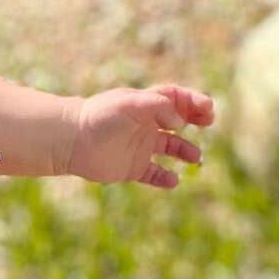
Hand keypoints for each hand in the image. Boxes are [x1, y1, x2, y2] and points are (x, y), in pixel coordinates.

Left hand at [66, 84, 214, 187]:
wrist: (71, 141)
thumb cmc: (99, 117)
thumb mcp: (130, 104)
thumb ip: (158, 107)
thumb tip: (180, 122)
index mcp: (144, 105)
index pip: (175, 98)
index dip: (193, 101)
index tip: (207, 109)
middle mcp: (145, 125)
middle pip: (178, 121)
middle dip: (195, 121)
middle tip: (208, 124)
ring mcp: (139, 146)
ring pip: (170, 148)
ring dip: (186, 151)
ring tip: (196, 158)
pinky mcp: (131, 167)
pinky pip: (154, 174)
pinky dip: (165, 178)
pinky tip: (173, 180)